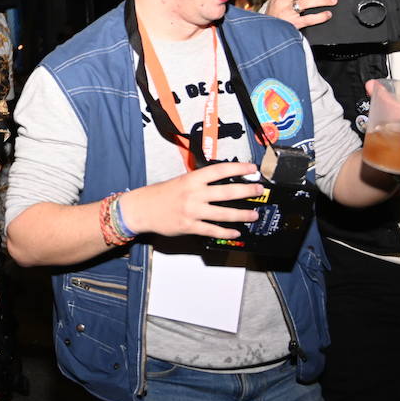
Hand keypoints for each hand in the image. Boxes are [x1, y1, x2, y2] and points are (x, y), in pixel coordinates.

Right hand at [121, 162, 261, 240]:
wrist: (140, 209)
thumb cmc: (160, 194)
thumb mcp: (180, 181)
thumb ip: (199, 183)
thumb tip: (221, 183)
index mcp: (192, 179)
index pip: (220, 170)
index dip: (238, 168)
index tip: (252, 168)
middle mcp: (194, 194)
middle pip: (227, 192)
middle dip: (247, 191)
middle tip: (259, 190)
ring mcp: (192, 211)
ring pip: (223, 213)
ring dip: (242, 214)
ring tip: (253, 214)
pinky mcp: (189, 226)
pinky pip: (212, 230)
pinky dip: (226, 232)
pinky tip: (235, 232)